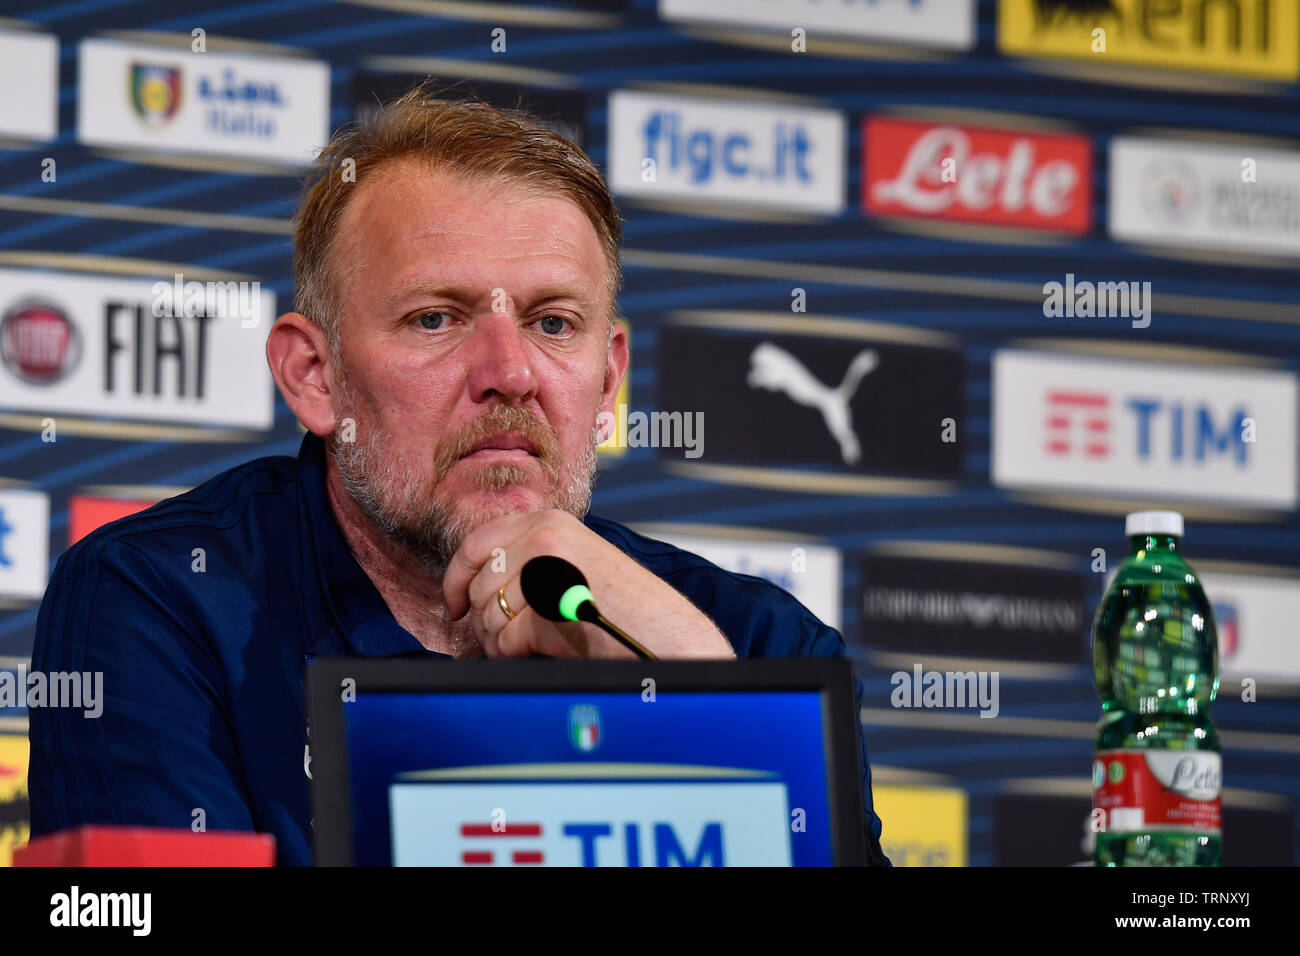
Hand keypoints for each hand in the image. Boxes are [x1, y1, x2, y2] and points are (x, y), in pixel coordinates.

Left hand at [442, 510, 736, 659]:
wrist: (665, 635)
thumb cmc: (621, 608)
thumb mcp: (572, 564)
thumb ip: (529, 560)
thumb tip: (471, 588)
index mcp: (548, 522)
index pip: (476, 544)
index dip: (455, 579)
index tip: (453, 606)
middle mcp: (543, 537)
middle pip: (478, 584)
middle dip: (481, 619)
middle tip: (501, 638)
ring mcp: (545, 569)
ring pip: (487, 613)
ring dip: (498, 639)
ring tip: (526, 646)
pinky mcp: (547, 606)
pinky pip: (504, 638)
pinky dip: (513, 654)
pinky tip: (537, 652)